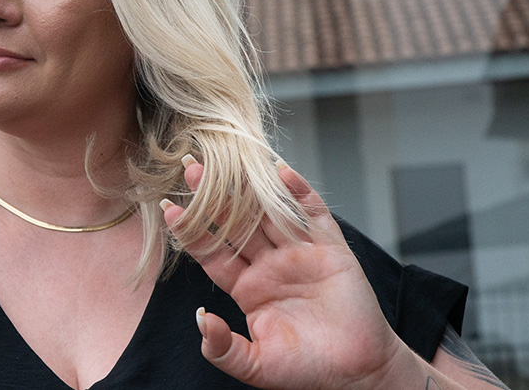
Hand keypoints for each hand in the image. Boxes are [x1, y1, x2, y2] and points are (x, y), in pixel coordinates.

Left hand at [161, 158, 410, 389]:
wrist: (359, 373)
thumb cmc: (308, 371)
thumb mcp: (257, 366)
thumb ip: (224, 348)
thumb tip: (200, 320)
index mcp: (248, 288)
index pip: (213, 252)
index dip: (192, 231)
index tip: (169, 210)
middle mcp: (270, 265)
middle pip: (236, 223)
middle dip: (214, 198)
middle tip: (191, 168)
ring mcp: (300, 253)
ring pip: (268, 211)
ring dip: (249, 186)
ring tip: (227, 160)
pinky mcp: (331, 249)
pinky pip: (312, 213)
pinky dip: (299, 191)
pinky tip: (280, 171)